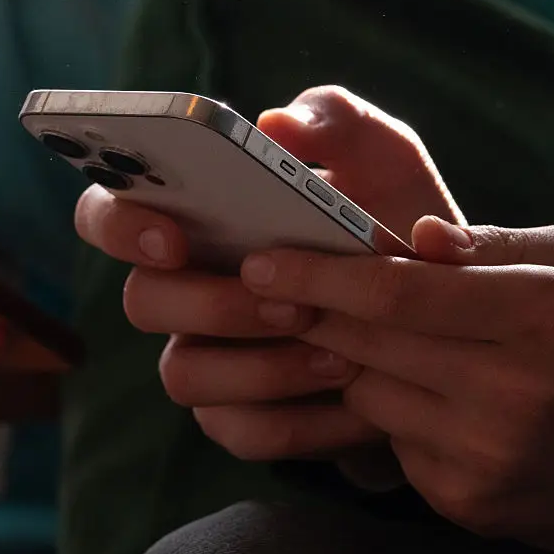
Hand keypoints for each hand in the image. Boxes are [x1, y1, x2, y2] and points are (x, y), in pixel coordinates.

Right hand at [76, 86, 460, 458]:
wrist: (446, 322)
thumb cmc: (392, 228)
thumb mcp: (383, 160)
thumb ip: (336, 121)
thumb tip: (275, 123)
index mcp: (193, 222)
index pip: (107, 213)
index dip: (119, 225)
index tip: (173, 236)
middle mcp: (182, 290)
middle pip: (142, 300)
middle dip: (212, 304)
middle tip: (291, 302)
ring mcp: (204, 358)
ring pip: (183, 375)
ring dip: (260, 367)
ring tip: (342, 354)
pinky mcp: (237, 418)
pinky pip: (240, 431)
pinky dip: (302, 420)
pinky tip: (358, 404)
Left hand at [240, 218, 553, 551]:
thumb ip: (498, 244)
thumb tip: (417, 236)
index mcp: (545, 314)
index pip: (396, 294)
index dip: (317, 277)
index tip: (259, 264)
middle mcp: (518, 392)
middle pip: (366, 345)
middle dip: (310, 315)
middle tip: (270, 293)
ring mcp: (491, 456)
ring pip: (366, 396)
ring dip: (351, 364)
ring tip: (376, 342)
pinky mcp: (470, 501)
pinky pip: (390, 443)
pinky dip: (388, 414)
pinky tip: (421, 397)